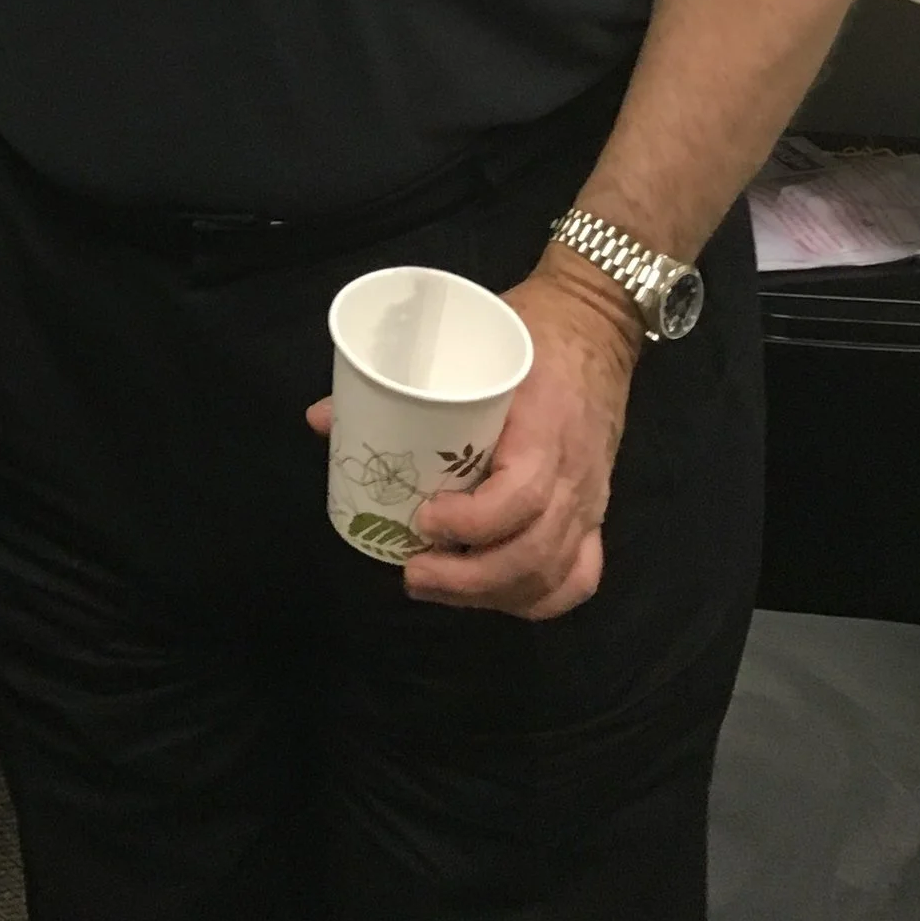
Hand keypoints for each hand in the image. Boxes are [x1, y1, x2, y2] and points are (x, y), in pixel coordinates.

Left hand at [307, 250, 640, 620]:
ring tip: (436, 587)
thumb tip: (323, 419)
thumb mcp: (469, 344)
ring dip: (491, 595)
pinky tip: (496, 598)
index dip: (469, 522)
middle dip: (467, 579)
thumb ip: (401, 381)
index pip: (520, 496)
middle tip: (412, 572)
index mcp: (544, 427)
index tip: (421, 518)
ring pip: (552, 575)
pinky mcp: (596, 513)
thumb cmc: (530, 329)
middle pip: (532, 552)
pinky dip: (538, 599)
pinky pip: (579, 575)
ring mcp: (590, 499)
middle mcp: (573, 475)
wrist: (595, 322)